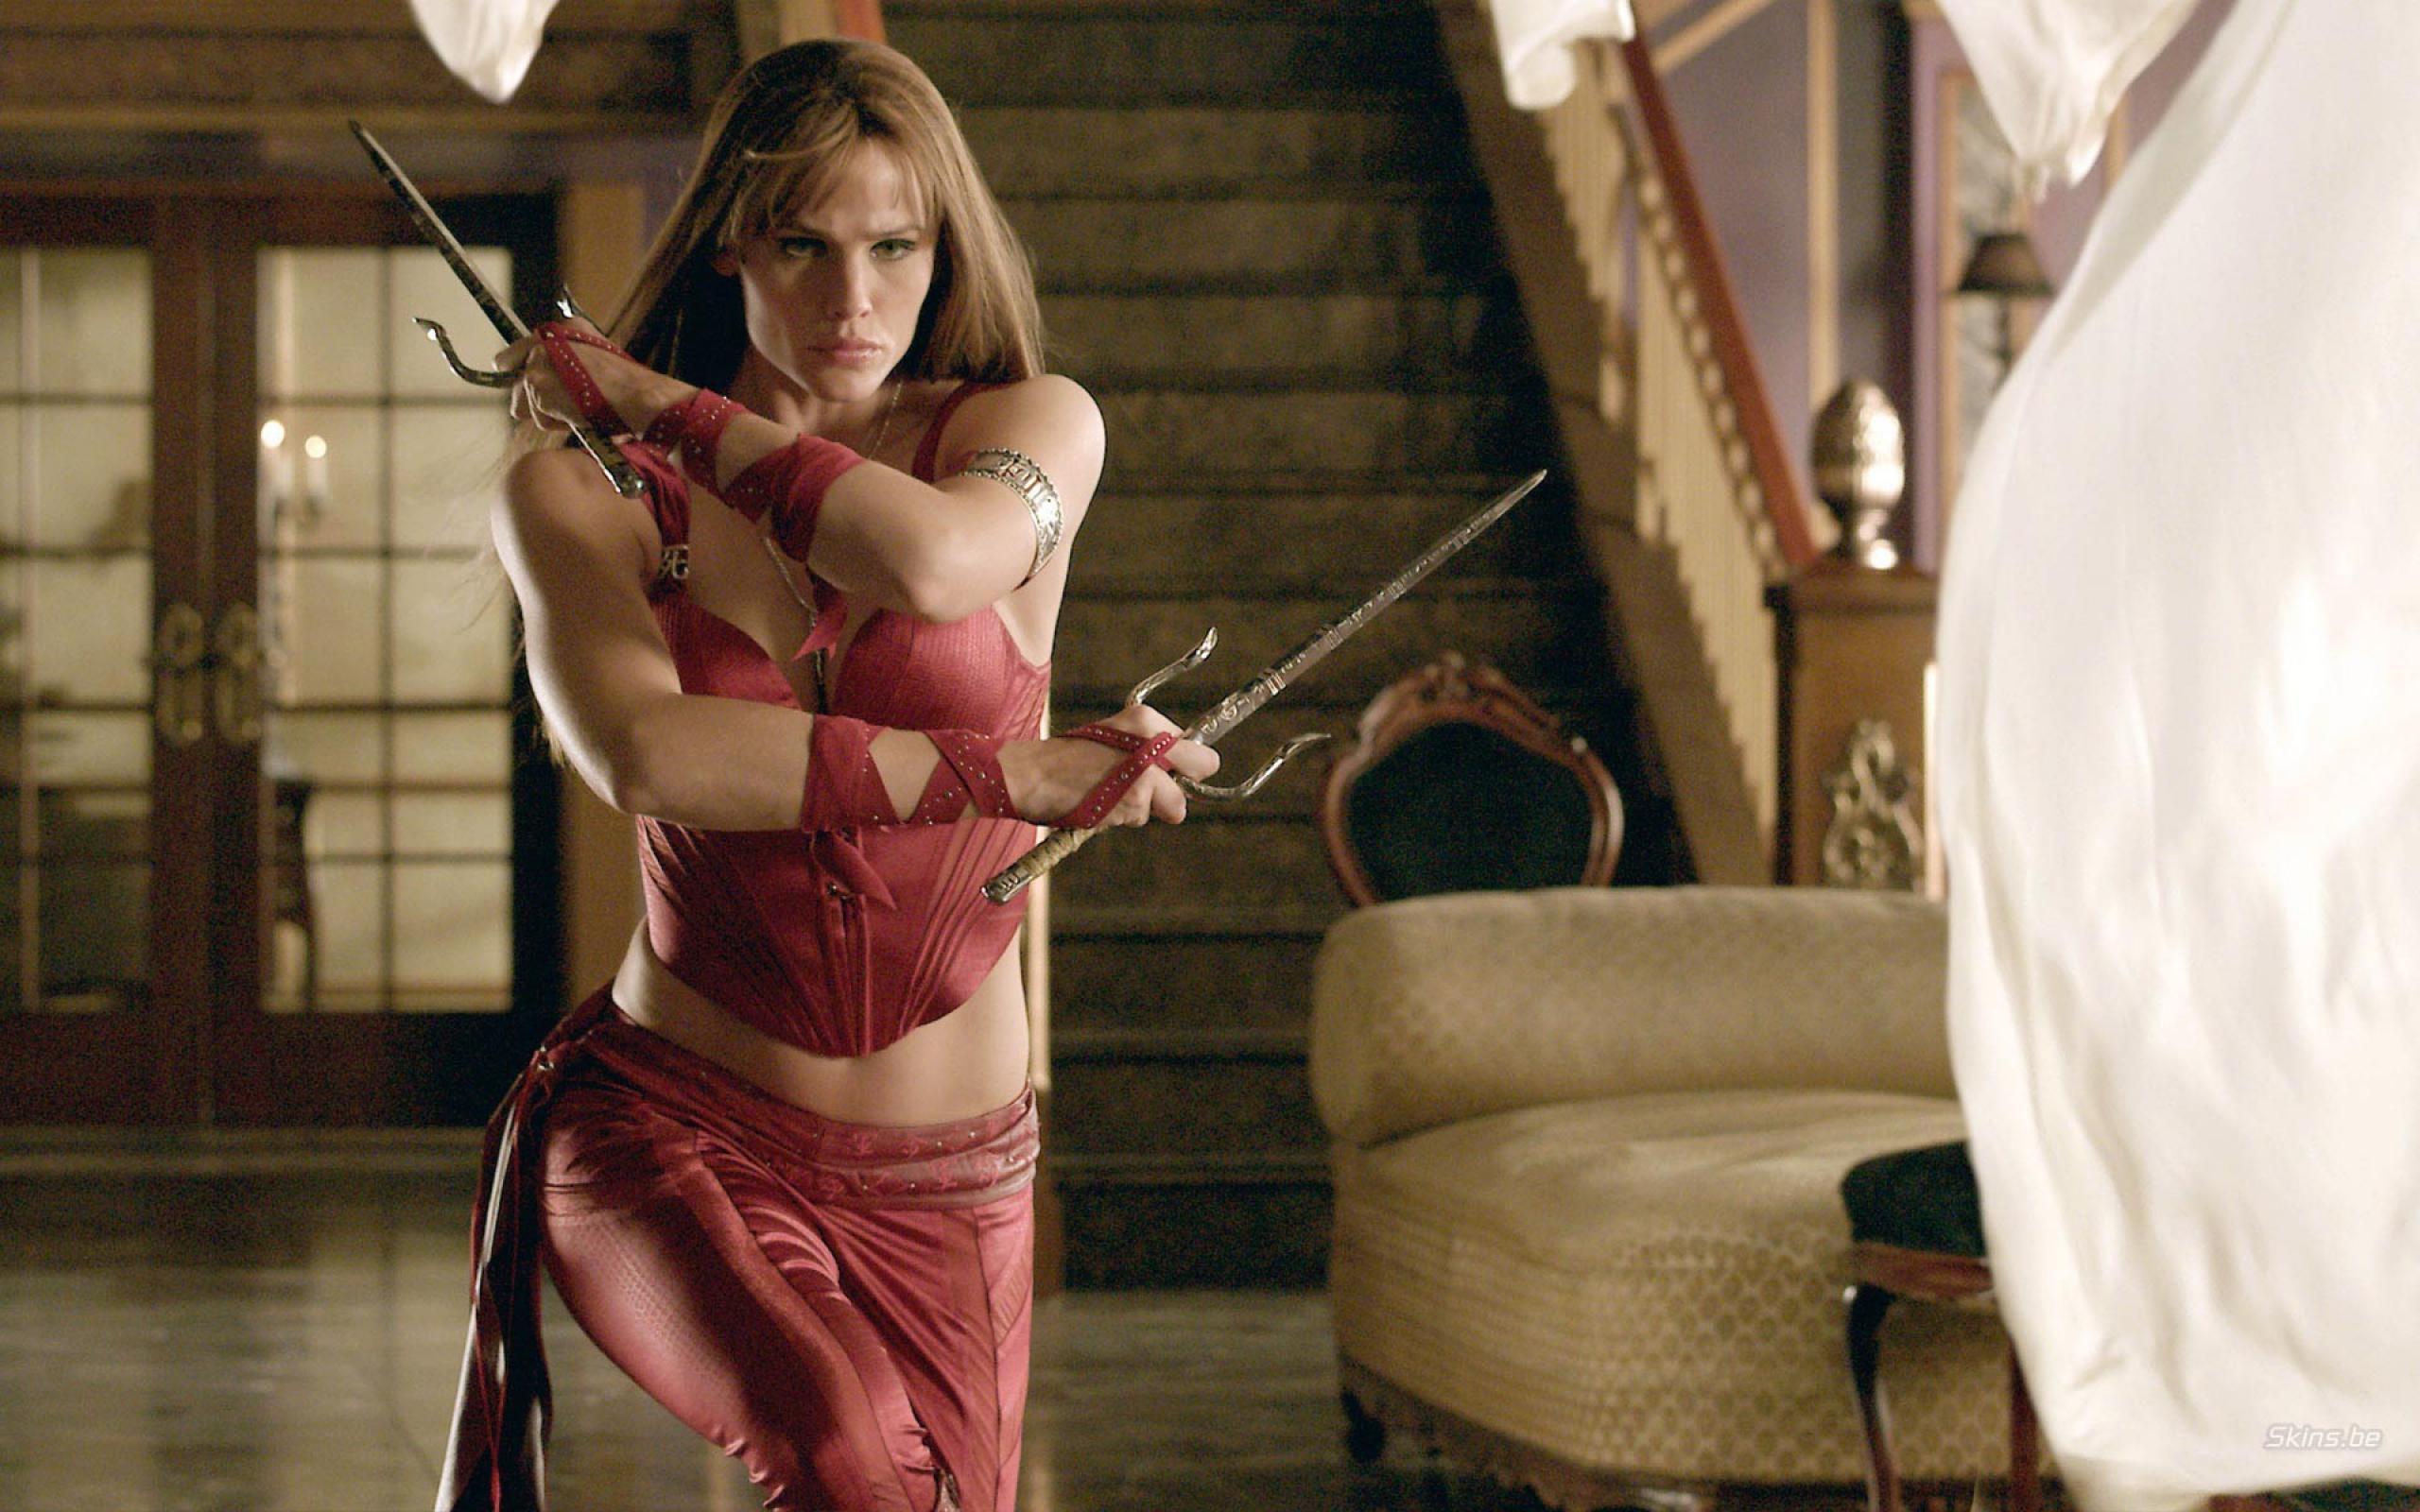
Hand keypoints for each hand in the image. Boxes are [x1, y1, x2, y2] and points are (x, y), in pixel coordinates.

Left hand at [496, 318, 687, 438]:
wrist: (639, 397)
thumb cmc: (631, 388)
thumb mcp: (601, 361)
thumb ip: (573, 362)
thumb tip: (556, 384)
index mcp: (567, 328)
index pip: (526, 347)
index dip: (520, 366)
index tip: (514, 375)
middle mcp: (547, 338)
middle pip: (518, 375)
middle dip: (533, 396)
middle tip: (560, 407)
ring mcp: (538, 361)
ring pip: (524, 401)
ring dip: (547, 413)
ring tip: (578, 412)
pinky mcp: (536, 385)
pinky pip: (536, 417)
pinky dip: (555, 423)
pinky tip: (577, 417)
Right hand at [1000, 704, 1219, 826]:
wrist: (1033, 774)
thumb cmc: (1069, 757)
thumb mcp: (1116, 732)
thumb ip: (1151, 745)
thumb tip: (1182, 765)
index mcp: (1148, 721)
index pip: (1201, 752)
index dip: (1190, 767)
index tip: (1174, 772)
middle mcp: (1153, 744)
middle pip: (1196, 777)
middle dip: (1178, 790)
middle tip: (1149, 789)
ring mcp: (1146, 774)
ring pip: (1172, 806)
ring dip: (1146, 808)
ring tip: (1114, 795)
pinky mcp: (1135, 801)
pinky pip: (1143, 819)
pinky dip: (1125, 818)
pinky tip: (1103, 805)